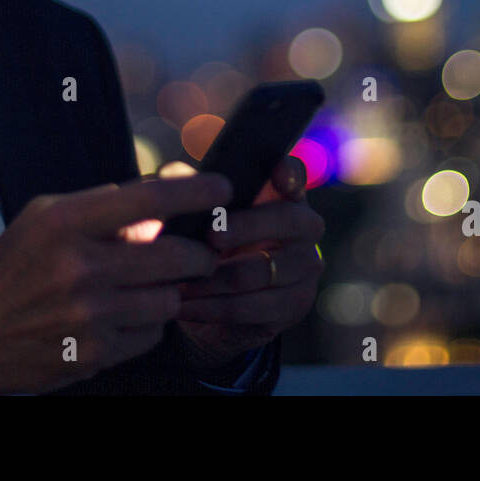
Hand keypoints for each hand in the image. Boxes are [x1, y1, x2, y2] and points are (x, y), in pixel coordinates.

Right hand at [0, 170, 231, 393]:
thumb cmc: (11, 269)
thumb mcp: (45, 218)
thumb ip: (104, 203)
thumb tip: (168, 189)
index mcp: (66, 223)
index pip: (150, 199)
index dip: (196, 192)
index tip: (224, 187)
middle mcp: (80, 268)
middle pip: (176, 254)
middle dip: (200, 252)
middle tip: (200, 251)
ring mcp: (89, 316)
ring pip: (171, 298)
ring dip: (171, 290)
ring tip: (150, 286)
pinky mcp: (95, 354)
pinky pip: (151, 333)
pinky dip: (148, 323)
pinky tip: (124, 315)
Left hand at [170, 156, 324, 368]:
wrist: (215, 304)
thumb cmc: (210, 246)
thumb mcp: (198, 218)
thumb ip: (190, 193)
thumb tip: (172, 172)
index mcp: (282, 193)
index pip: (295, 175)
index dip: (289, 173)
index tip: (276, 172)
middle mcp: (305, 226)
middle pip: (287, 219)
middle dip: (246, 226)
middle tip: (210, 235)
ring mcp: (307, 266)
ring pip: (263, 270)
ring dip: (216, 278)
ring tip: (181, 280)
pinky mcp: (297, 304)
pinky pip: (253, 307)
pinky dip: (212, 308)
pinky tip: (184, 305)